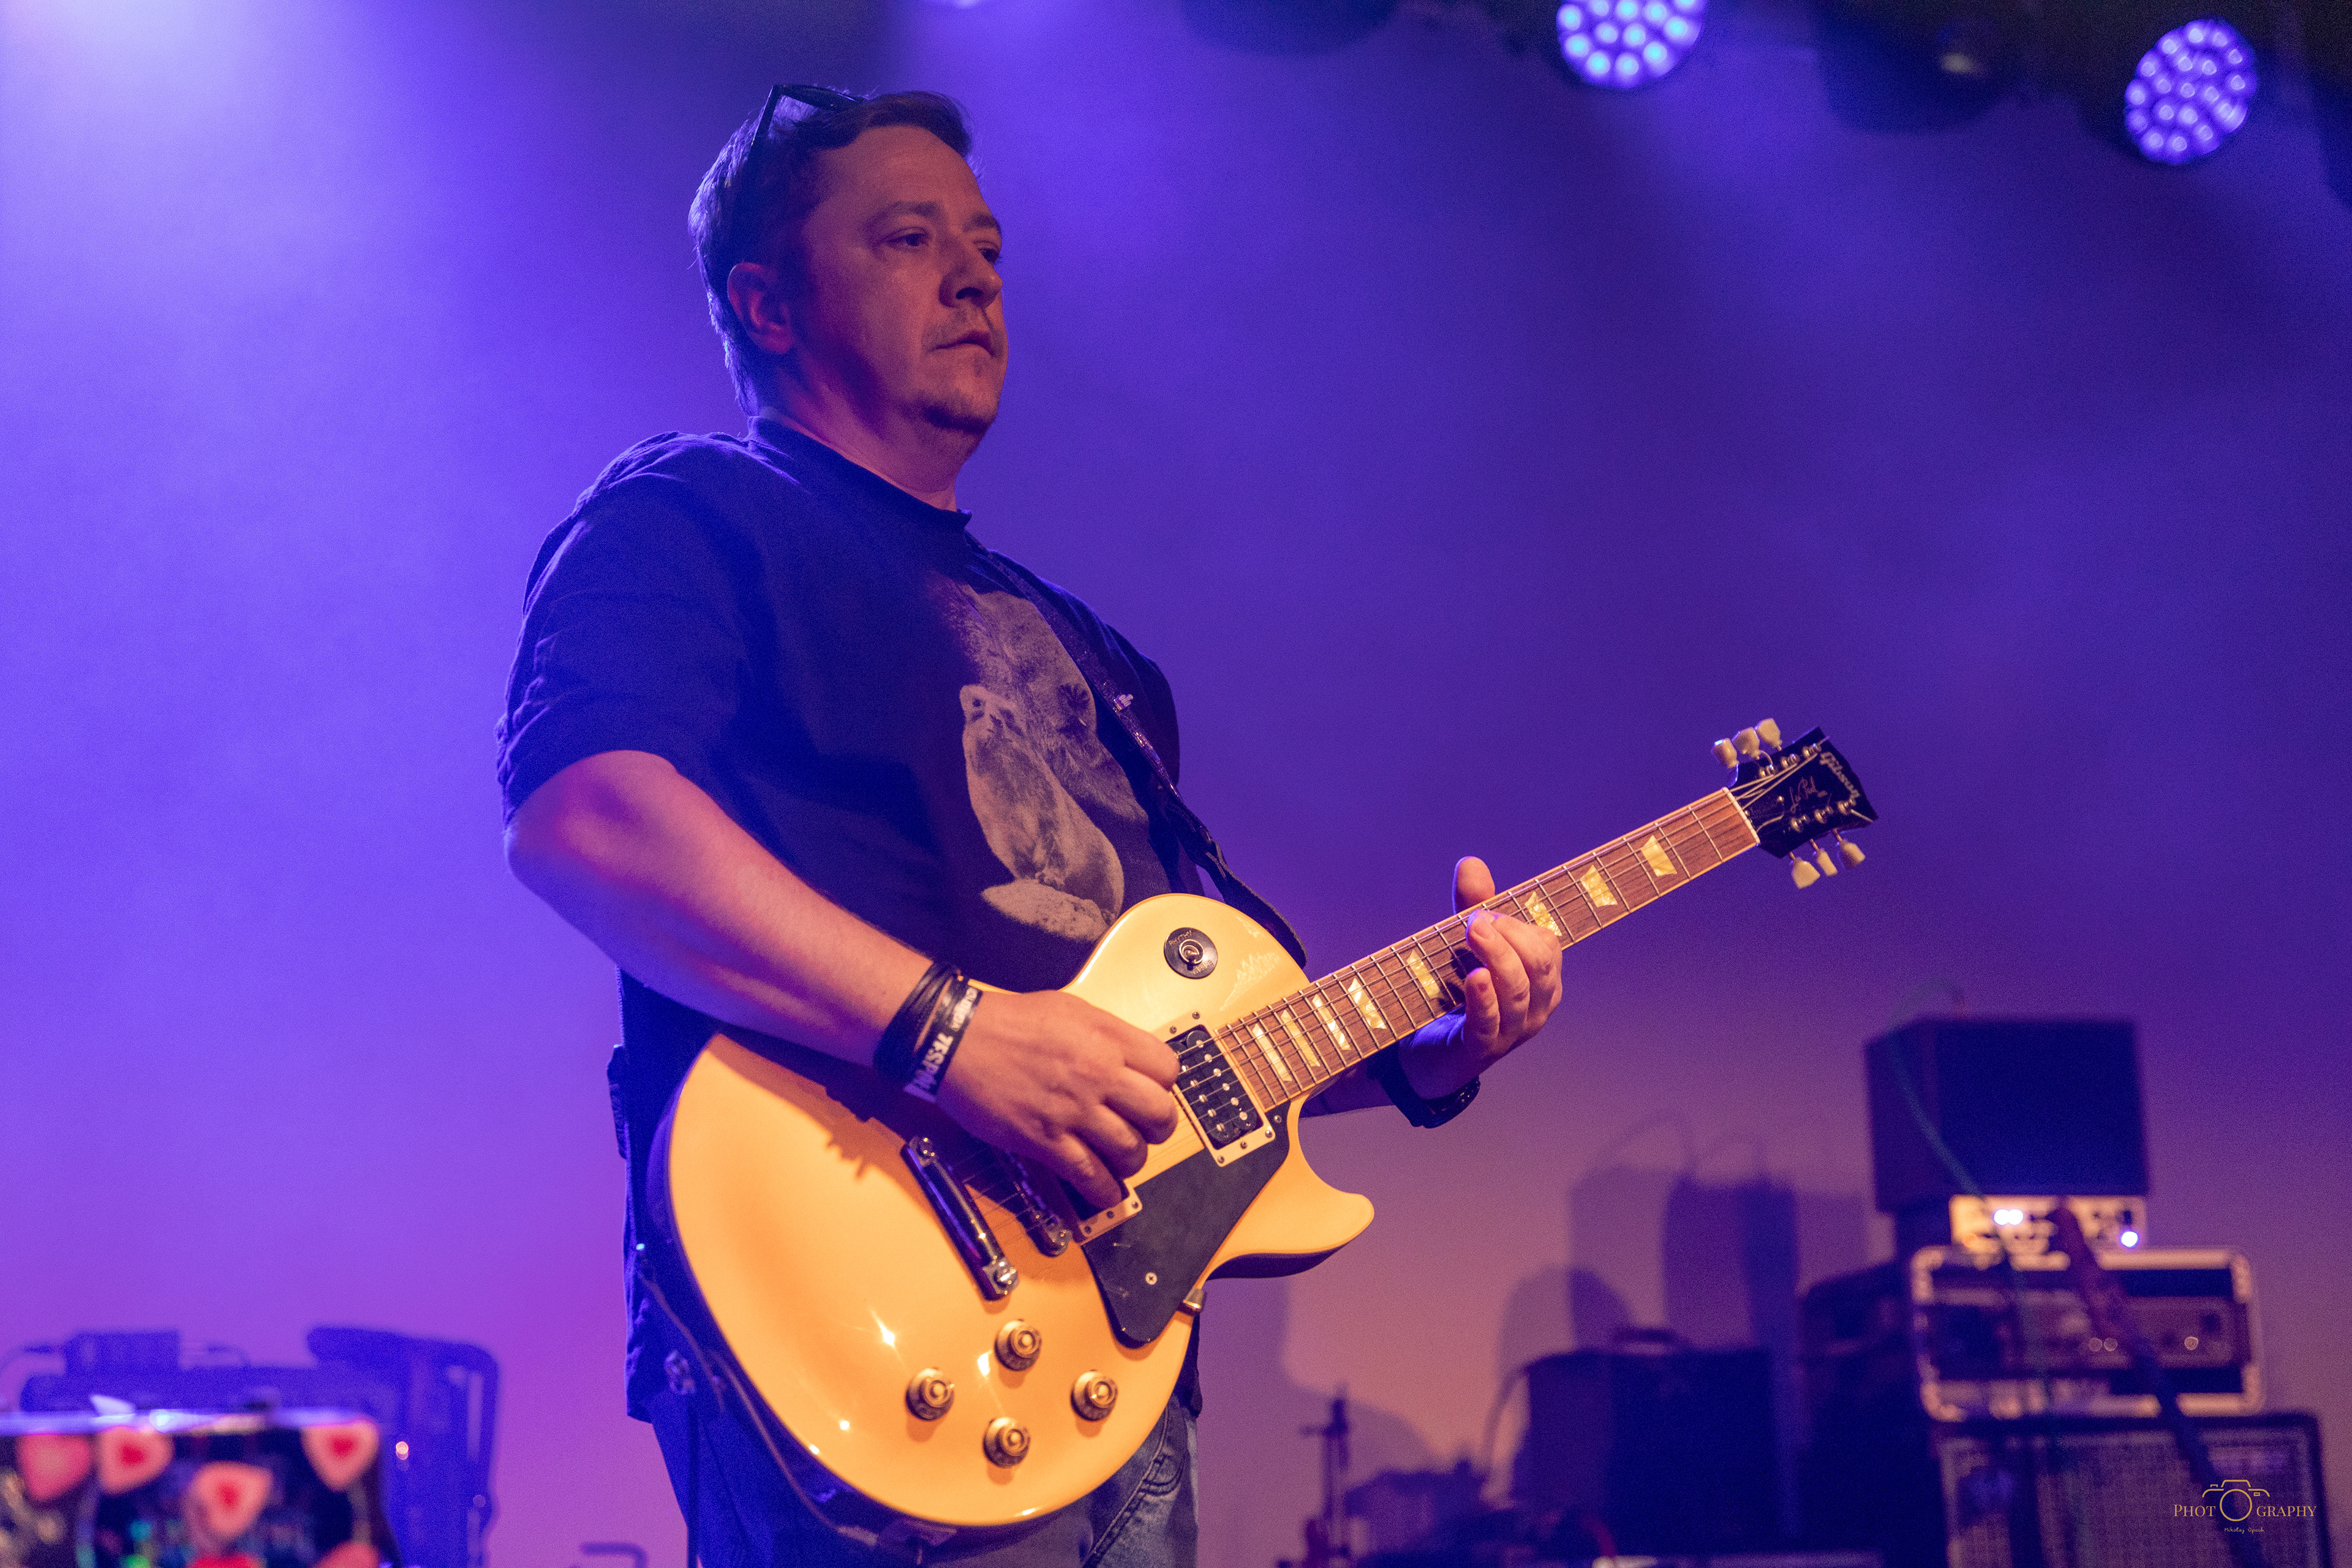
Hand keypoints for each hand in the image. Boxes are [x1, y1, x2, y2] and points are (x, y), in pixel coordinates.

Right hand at [934, 989, 1180, 1210]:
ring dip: (1132, 1161)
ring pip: (1130, 1149)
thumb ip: (1106, 1034)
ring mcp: (1072, 1109)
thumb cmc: (1007, 1022)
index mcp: (1106, 1037)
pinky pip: (1089, 1175)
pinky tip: (1104, 1190)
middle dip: (1159, 1129)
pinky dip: (1103, 1190)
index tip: (1151, 1092)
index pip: (1167, 1069)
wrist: (956, 1039)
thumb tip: (1131, 1060)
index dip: (1164, 1086)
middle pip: (1159, 1114)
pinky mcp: (1044, 1139)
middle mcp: (1097, 1073)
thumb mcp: (1069, 1009)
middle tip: (1146, 1131)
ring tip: (1122, 1159)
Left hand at [1398, 856, 1563, 1097]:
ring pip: (1518, 991)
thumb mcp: (1466, 947)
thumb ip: (1473, 906)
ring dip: (1496, 956)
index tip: (1481, 910)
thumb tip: (1471, 862)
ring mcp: (1511, 1032)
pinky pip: (1491, 1023)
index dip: (1517, 924)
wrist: (1424, 1054)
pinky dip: (1484, 998)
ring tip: (1471, 931)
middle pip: (1540, 965)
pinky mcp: (1480, 1050)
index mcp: (1540, 981)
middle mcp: (1535, 1007)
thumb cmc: (1456, 995)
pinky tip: (1474, 977)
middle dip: (1510, 936)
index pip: (1546, 945)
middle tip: (1474, 920)